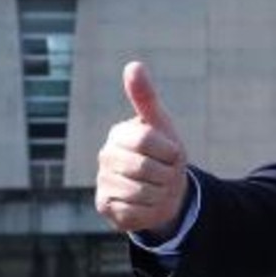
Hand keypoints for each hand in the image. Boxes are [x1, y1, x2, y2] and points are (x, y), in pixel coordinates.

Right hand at [95, 61, 188, 237]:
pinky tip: (147, 203)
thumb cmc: (165, 154)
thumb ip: (146, 97)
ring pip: (142, 192)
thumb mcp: (162, 125)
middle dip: (167, 174)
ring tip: (158, 187)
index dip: (169, 150)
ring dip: (161, 192)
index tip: (172, 153)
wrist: (166, 191)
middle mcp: (105, 157)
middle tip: (166, 173)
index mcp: (119, 134)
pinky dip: (151, 209)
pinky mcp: (105, 207)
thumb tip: (133, 65)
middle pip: (145, 168)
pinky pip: (136, 211)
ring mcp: (102, 182)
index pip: (146, 140)